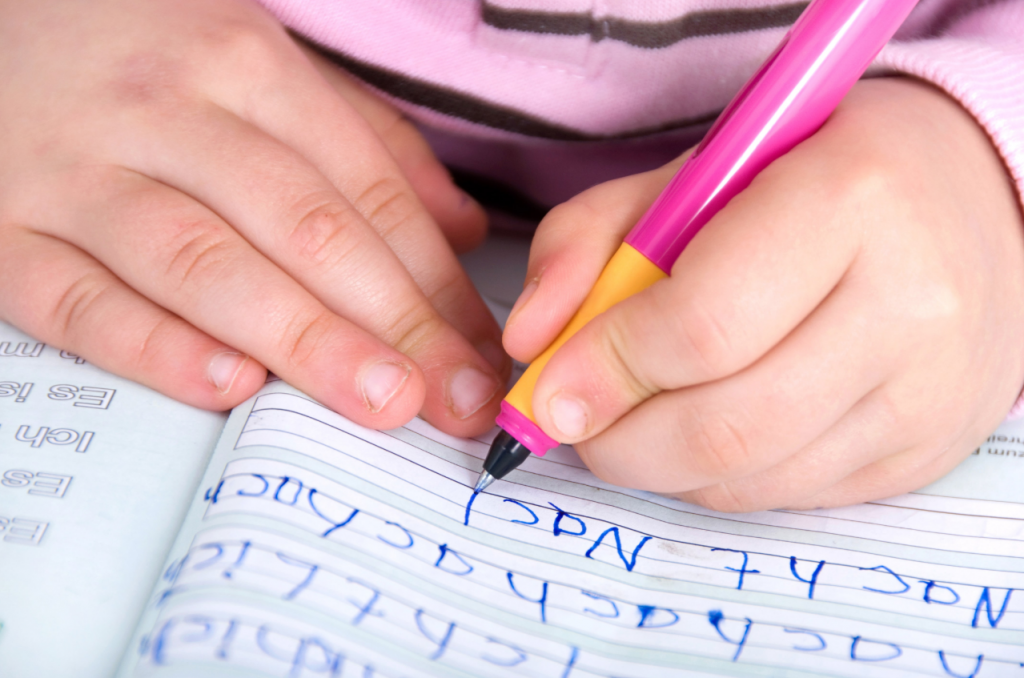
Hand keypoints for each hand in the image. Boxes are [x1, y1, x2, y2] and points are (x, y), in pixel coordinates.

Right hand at [0, 0, 508, 435]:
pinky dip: (156, 347)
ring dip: (305, 341)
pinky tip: (230, 387)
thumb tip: (459, 230)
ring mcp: (77, 175)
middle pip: (305, 229)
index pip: (366, 190)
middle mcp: (166, 113)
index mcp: (245, 64)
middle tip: (459, 396)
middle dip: (396, 322)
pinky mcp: (5, 236)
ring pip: (206, 265)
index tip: (484, 353)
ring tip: (384, 401)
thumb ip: (365, 142)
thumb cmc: (143, 55)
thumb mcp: (260, 65)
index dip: (436, 281)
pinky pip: (81, 302)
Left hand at [504, 78, 1023, 510]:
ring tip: (635, 415)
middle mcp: (908, 304)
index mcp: (847, 199)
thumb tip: (529, 340)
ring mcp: (926, 392)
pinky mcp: (923, 453)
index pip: (702, 325)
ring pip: (749, 476)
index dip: (608, 368)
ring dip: (660, 461)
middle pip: (724, 424)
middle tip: (575, 420)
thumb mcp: (687, 173)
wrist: (965, 201)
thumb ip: (586, 239)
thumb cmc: (808, 176)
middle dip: (618, 440)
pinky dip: (717, 475)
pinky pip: (785, 495)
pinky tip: (706, 423)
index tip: (550, 387)